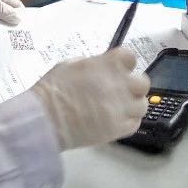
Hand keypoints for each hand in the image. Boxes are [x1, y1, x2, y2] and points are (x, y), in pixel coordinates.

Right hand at [28, 48, 149, 150]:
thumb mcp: (70, 65)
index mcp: (107, 65)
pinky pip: (135, 123)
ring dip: (132, 104)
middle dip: (133, 85)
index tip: (118, 69)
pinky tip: (116, 119)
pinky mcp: (119, 129)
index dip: (125, 63)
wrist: (45, 118)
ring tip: (119, 107)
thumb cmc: (53, 88)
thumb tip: (103, 68)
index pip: (131, 58)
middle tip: (120, 90)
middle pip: (143, 83)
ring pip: (142, 105)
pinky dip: (128, 120)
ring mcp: (122, 108)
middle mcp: (120, 85)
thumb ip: (93, 65)